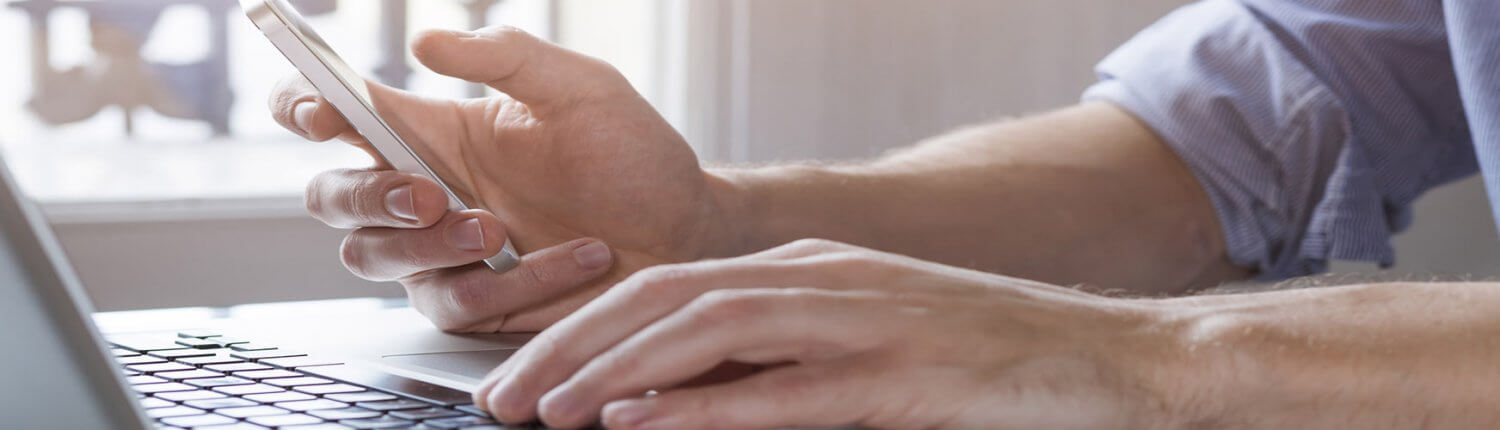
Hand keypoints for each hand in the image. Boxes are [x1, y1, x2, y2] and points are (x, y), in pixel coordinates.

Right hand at [269, 27, 737, 331]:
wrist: (686, 230)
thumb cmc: (633, 155)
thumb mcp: (578, 86)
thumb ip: (506, 54)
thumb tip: (424, 41)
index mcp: (435, 132)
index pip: (338, 113)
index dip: (303, 106)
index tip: (319, 111)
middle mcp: (428, 192)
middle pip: (332, 197)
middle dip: (365, 195)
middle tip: (428, 193)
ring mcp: (446, 254)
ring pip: (376, 258)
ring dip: (432, 246)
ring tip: (500, 230)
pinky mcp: (478, 304)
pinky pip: (456, 303)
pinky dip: (514, 283)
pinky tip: (573, 258)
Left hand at [475, 239, 1185, 428]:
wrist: (1106, 359)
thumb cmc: (981, 360)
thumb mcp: (865, 345)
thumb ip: (777, 361)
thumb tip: (674, 400)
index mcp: (808, 269)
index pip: (666, 284)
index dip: (582, 327)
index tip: (522, 377)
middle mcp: (823, 279)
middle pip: (665, 296)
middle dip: (569, 346)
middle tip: (502, 400)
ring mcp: (863, 320)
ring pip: (710, 330)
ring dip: (616, 370)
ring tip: (547, 412)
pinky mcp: (902, 375)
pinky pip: (786, 390)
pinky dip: (707, 406)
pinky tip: (644, 421)